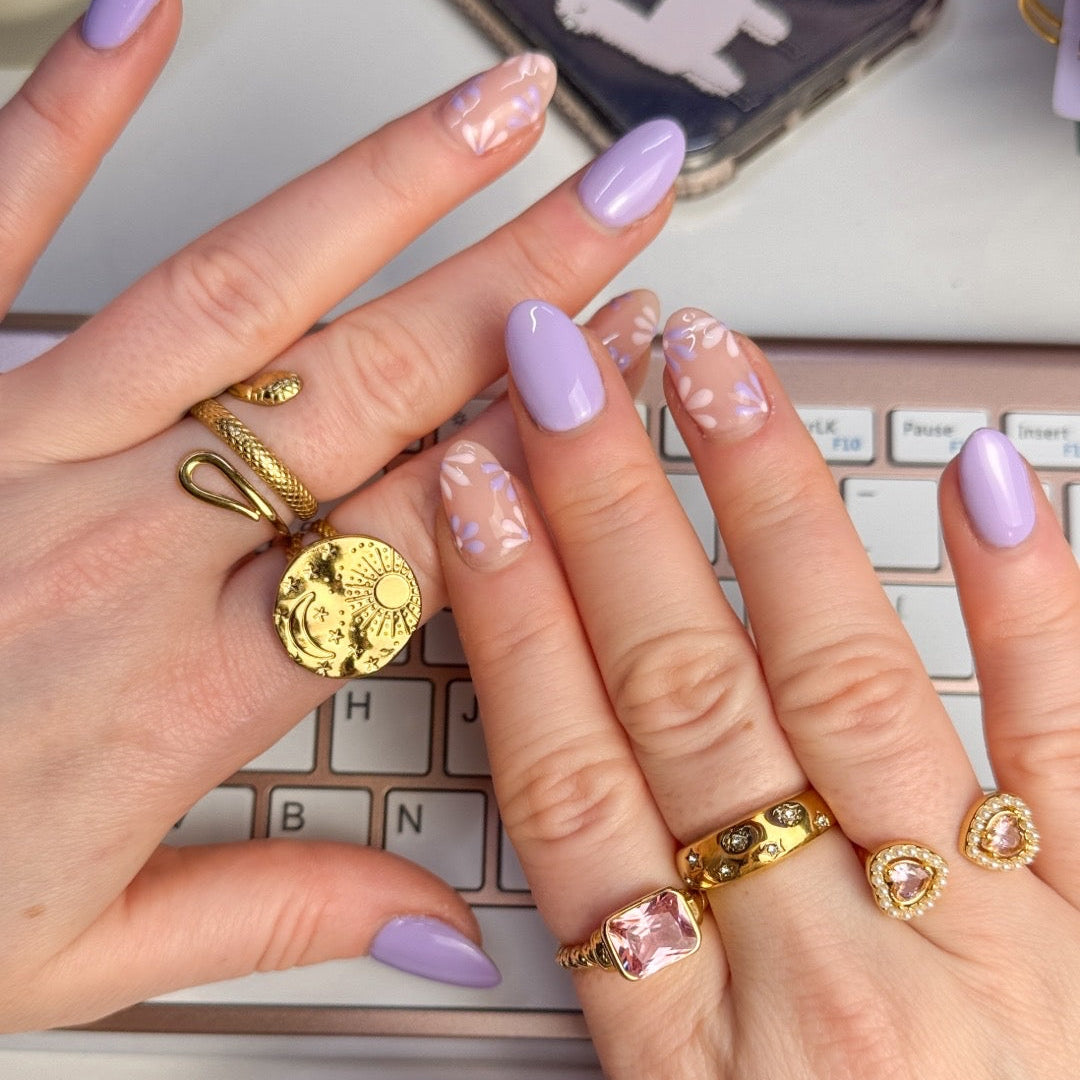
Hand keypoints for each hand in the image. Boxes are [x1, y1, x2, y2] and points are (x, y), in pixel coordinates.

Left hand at [0, 0, 682, 1030]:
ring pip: (241, 296)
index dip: (544, 442)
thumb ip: (279, 916)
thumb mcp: (81, 949)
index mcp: (182, 690)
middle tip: (627, 196)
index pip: (424, 536)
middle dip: (523, 281)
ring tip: (496, 107)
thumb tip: (437, 936)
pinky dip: (74, 115)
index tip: (626, 362)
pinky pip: (1, 226)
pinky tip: (152, 20)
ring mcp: (24, 452)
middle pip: (373, 391)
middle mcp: (123, 549)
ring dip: (384, 189)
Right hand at [437, 300, 1079, 1077]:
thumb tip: (557, 864)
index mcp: (705, 1044)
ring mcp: (983, 926)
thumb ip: (623, 1008)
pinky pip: (1071, 740)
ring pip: (846, 677)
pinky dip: (1029, 603)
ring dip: (768, 508)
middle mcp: (831, 963)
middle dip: (609, 514)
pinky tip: (983, 479)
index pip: (572, 777)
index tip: (473, 495)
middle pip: (685, 695)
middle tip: (566, 377)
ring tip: (712, 375)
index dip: (510, 617)